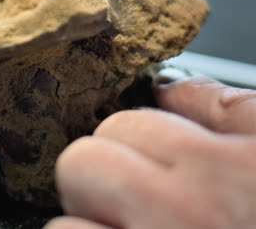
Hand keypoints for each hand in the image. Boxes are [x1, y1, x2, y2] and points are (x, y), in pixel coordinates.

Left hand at [44, 76, 255, 228]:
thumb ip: (221, 105)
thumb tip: (167, 87)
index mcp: (215, 173)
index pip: (120, 125)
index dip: (131, 135)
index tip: (146, 151)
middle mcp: (176, 221)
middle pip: (79, 166)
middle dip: (98, 170)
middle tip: (129, 190)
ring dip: (88, 226)